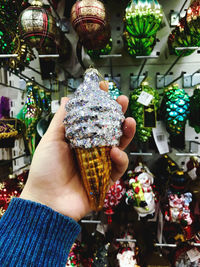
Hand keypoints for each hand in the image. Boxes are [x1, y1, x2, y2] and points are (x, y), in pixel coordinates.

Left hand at [20, 82, 135, 220]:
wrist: (47, 201)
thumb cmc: (46, 169)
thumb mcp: (51, 140)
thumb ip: (61, 120)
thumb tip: (67, 98)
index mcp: (78, 139)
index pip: (92, 118)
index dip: (99, 104)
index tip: (104, 88)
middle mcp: (91, 149)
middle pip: (109, 129)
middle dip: (117, 114)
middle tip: (123, 101)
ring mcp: (100, 163)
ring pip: (119, 145)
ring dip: (126, 132)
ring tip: (129, 121)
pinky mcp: (107, 178)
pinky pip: (119, 166)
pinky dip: (120, 158)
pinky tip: (114, 151)